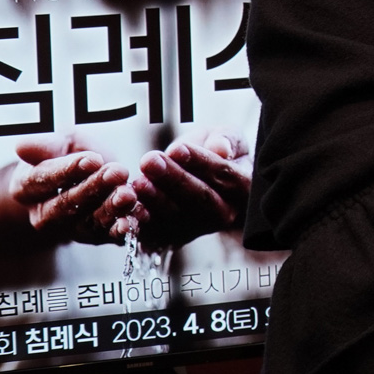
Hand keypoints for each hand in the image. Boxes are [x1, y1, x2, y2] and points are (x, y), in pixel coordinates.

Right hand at [5, 137, 128, 244]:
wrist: (85, 178)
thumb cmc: (69, 155)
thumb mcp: (60, 143)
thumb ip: (45, 146)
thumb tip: (22, 146)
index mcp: (28, 187)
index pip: (43, 180)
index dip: (67, 170)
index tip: (91, 160)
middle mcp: (45, 214)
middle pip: (67, 203)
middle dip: (93, 188)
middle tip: (116, 173)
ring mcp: (70, 228)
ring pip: (89, 221)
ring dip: (111, 209)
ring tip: (128, 196)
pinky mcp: (96, 236)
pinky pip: (108, 235)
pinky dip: (123, 228)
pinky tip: (137, 218)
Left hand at [109, 132, 252, 247]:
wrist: (205, 177)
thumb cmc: (217, 152)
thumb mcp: (227, 136)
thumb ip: (226, 139)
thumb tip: (220, 150)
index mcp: (246, 186)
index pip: (225, 175)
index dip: (201, 163)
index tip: (178, 150)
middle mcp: (228, 213)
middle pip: (201, 200)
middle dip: (173, 180)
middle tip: (150, 161)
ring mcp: (201, 228)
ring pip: (177, 218)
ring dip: (155, 201)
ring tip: (138, 181)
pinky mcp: (175, 237)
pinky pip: (157, 233)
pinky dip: (141, 222)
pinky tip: (127, 205)